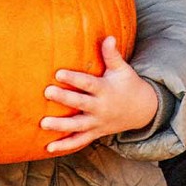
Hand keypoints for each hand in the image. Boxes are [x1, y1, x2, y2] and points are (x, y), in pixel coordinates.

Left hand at [40, 36, 157, 152]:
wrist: (142, 110)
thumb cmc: (128, 85)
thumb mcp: (123, 69)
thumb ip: (112, 55)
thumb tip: (109, 37)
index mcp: (106, 90)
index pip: (88, 84)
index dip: (74, 79)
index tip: (58, 73)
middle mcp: (101, 108)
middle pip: (80, 104)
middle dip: (64, 99)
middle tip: (47, 92)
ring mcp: (98, 123)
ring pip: (78, 126)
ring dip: (61, 126)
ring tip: (43, 123)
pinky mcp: (95, 133)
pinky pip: (80, 142)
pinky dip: (66, 146)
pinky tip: (49, 148)